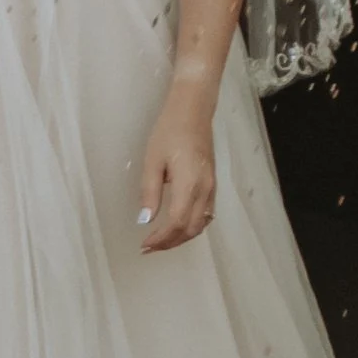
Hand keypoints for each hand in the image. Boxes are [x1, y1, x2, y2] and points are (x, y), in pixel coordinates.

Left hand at [138, 82, 217, 251]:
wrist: (193, 110)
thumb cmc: (169, 131)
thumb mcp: (152, 160)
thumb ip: (150, 192)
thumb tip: (145, 220)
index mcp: (189, 184)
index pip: (177, 223)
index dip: (161, 239)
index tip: (144, 244)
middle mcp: (205, 190)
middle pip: (191, 229)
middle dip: (170, 243)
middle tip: (149, 247)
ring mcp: (212, 188)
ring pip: (200, 225)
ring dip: (181, 237)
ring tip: (160, 240)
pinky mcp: (212, 184)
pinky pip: (205, 214)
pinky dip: (191, 226)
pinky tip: (177, 226)